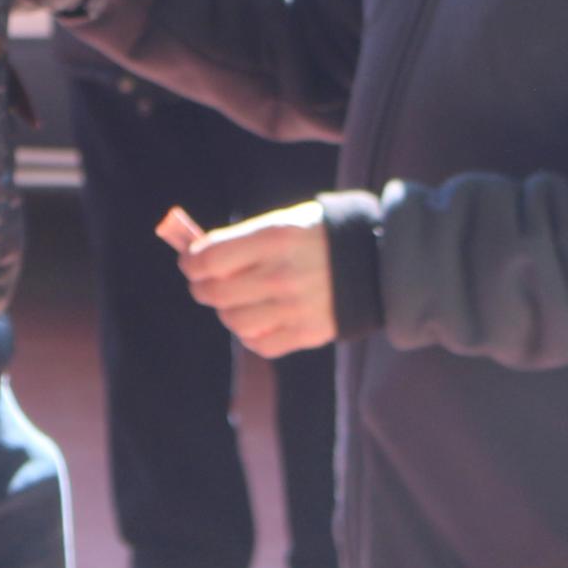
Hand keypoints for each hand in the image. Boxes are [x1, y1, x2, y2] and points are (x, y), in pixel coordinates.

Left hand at [163, 201, 338, 356]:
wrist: (378, 261)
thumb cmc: (319, 238)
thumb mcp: (282, 223)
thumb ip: (241, 240)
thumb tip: (195, 256)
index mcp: (274, 238)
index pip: (209, 259)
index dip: (190, 262)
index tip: (189, 262)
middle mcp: (282, 274)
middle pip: (216, 293)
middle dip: (200, 288)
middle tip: (203, 284)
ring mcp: (295, 307)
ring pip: (233, 321)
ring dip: (226, 311)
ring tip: (236, 300)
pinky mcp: (309, 333)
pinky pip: (260, 344)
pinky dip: (250, 334)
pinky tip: (257, 319)